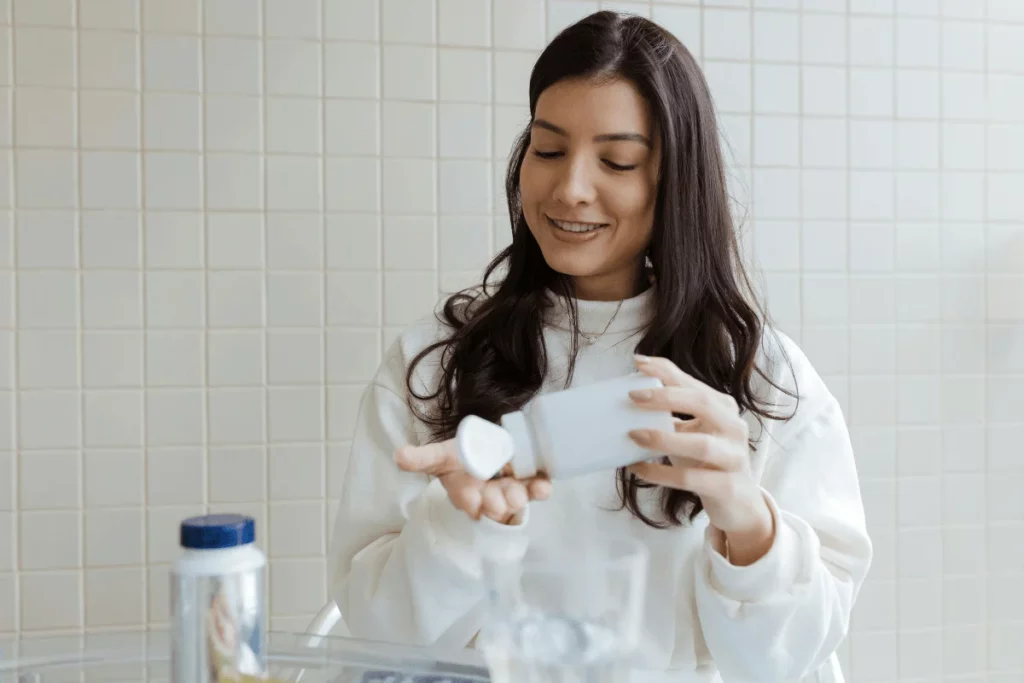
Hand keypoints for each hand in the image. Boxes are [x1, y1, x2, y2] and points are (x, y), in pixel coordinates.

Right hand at [395, 439, 551, 523]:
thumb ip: (422, 458)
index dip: (468, 500)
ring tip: (522, 495)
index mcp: (465, 490)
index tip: (472, 503)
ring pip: (516, 498)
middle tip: (498, 504)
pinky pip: (537, 488)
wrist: (488, 450)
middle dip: (496, 504)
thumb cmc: (461, 458)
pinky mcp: (530, 482)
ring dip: (520, 498)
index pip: (465, 498)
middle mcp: (488, 495)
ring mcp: (511, 490)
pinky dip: (542, 487)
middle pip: (493, 503)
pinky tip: (545, 485)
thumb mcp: (440, 456)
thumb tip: (398, 456)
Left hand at [626, 355, 774, 564]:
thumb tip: (632, 392)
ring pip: (701, 444)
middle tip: (632, 396)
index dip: (665, 371)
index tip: (637, 363)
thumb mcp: (692, 432)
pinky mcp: (727, 487)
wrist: (739, 503)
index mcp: (723, 408)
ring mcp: (733, 458)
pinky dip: (660, 473)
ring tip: (633, 434)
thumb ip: (672, 413)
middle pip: (702, 403)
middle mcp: (733, 428)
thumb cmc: (708, 462)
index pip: (693, 383)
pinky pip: (691, 479)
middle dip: (666, 397)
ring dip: (664, 438)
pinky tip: (637, 468)